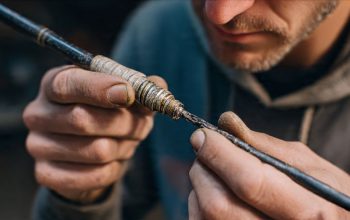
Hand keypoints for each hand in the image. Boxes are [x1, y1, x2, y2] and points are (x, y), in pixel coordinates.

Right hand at [23, 66, 165, 202]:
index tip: (128, 94)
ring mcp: (38, 145)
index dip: (100, 89)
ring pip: (96, 149)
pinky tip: (115, 159)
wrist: (90, 151)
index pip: (68, 84)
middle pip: (83, 119)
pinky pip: (94, 175)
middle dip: (124, 123)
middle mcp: (38, 113)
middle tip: (141, 125)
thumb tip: (157, 87)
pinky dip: (115, 168)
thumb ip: (142, 88)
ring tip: (127, 141)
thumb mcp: (127, 96)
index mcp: (54, 84)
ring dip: (124, 146)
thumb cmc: (109, 113)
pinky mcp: (47, 174)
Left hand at [189, 111, 349, 218]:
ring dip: (201, 183)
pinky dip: (200, 201)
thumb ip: (266, 145)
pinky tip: (218, 192)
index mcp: (309, 212)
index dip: (219, 154)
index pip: (249, 182)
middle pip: (217, 203)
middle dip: (205, 168)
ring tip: (219, 172)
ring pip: (205, 214)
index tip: (203, 135)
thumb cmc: (326, 196)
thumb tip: (226, 123)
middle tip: (207, 149)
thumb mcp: (310, 167)